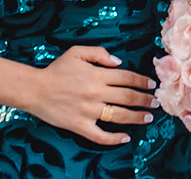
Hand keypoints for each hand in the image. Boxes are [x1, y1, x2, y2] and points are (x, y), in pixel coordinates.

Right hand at [28, 46, 158, 144]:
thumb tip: (119, 62)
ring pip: (119, 116)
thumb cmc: (56, 70)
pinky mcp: (79, 126)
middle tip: (156, 102)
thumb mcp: (77, 52)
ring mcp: (88, 111)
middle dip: (145, 100)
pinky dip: (114, 138)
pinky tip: (125, 137)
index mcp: (96, 75)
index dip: (142, 81)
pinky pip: (100, 135)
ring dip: (137, 117)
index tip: (152, 85)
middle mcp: (95, 93)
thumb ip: (99, 53)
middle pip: (127, 97)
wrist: (34, 89)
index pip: (127, 78)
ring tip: (148, 118)